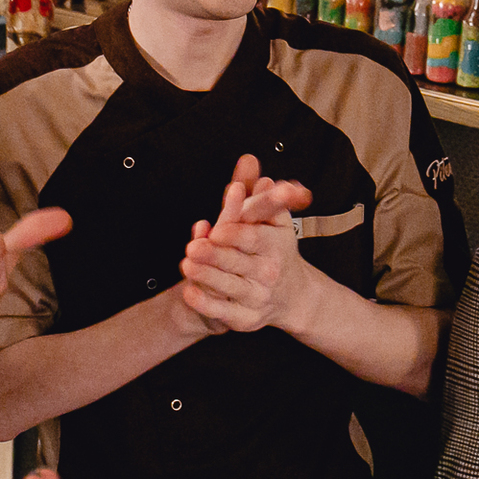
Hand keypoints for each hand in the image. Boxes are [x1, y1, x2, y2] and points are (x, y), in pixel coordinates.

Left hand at [179, 154, 313, 333]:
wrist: (292, 295)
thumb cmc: (276, 250)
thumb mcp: (270, 218)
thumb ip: (255, 191)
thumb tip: (249, 161)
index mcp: (274, 246)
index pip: (253, 238)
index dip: (235, 234)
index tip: (217, 229)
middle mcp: (267, 273)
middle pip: (238, 263)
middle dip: (215, 256)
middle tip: (193, 248)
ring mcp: (256, 297)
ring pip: (229, 287)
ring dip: (207, 276)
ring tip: (187, 264)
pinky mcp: (245, 318)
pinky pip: (224, 312)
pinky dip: (206, 303)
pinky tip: (190, 292)